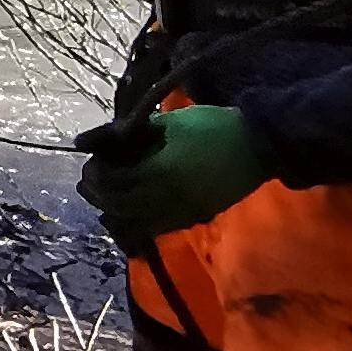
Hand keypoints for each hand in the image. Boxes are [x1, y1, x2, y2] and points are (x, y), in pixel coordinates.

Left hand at [77, 105, 273, 240]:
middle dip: (98, 193)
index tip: (92, 161)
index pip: (109, 181)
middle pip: (115, 205)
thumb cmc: (214, 128)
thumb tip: (107, 141)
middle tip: (91, 180)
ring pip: (133, 223)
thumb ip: (136, 135)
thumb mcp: (170, 122)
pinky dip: (137, 221)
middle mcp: (164, 199)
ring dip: (114, 210)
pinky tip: (132, 209)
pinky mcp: (192, 219)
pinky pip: (154, 228)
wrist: (259, 147)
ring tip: (108, 195)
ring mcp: (179, 214)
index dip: (94, 173)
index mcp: (157, 172)